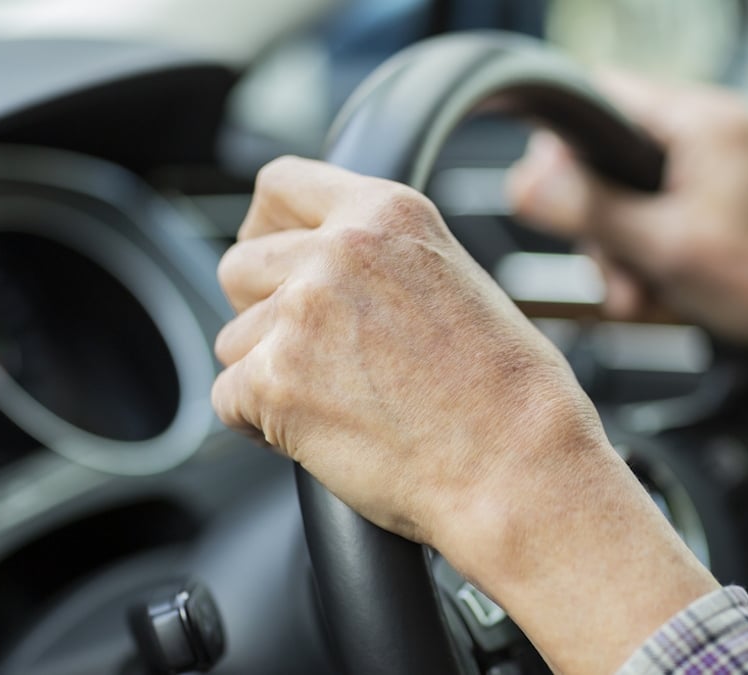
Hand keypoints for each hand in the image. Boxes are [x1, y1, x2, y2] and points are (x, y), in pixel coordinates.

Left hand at [211, 156, 716, 673]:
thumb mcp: (457, 280)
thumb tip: (326, 271)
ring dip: (268, 372)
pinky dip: (263, 424)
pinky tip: (324, 434)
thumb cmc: (508, 393)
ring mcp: (301, 313)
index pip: (280, 185)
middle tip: (311, 353)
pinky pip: (228, 399)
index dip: (267, 228)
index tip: (272, 258)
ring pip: (233, 340)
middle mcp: (339, 250)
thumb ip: (385, 259)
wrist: (518, 465)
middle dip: (261, 310)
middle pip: (241, 266)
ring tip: (341, 404)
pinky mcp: (275, 381)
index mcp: (388, 213)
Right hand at [508, 72, 747, 354]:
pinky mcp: (725, 195)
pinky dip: (653, 252)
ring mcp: (720, 162)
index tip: (552, 193)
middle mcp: (713, 129)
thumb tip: (524, 182)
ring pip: (634, 192)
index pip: (601, 95)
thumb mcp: (663, 247)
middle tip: (612, 269)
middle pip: (612, 154)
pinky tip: (659, 291)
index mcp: (702, 120)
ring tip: (641, 294)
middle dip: (601, 222)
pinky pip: (663, 212)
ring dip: (625, 248)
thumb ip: (589, 210)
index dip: (565, 145)